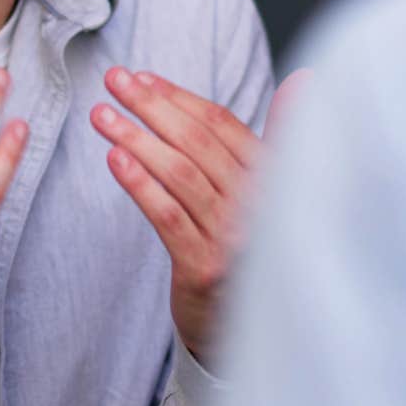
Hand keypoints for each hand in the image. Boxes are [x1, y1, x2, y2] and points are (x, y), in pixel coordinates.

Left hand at [91, 68, 307, 362]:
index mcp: (274, 179)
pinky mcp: (205, 267)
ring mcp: (233, 238)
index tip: (143, 78)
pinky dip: (140, 184)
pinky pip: (168, 216)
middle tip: (114, 81)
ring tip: (101, 116)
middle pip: (197, 144)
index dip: (180, 98)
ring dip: (136, 138)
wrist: (243, 326)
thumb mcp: (269, 193)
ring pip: (179, 174)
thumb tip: (304, 79)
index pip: (222, 125)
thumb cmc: (248, 248)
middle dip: (151, 107)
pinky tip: (115, 159)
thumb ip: (278, 138)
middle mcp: (260, 206)